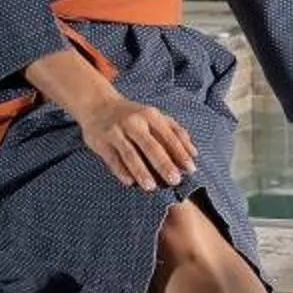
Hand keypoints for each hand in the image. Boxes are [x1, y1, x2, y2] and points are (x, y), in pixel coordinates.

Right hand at [73, 88, 196, 192]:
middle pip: (151, 146)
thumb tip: (194, 153)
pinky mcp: (101, 142)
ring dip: (141, 171)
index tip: (191, 169)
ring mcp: (116, 131)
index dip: (181, 153)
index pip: (169, 136)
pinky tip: (129, 182)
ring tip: (152, 187)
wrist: (98, 105)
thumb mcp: (155, 117)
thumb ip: (176, 132)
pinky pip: (112, 159)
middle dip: (164, 164)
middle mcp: (134, 122)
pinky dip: (121, 171)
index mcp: (150, 116)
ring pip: (130, 154)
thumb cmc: (133, 115)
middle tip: (175, 180)